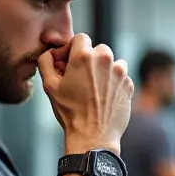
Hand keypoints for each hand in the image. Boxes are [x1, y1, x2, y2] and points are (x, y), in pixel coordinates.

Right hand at [38, 34, 133, 151]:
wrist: (93, 137)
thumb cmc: (70, 112)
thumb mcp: (49, 86)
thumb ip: (45, 62)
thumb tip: (50, 53)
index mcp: (84, 56)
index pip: (80, 38)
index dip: (72, 49)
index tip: (69, 63)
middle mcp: (105, 59)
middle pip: (97, 49)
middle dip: (89, 60)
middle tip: (80, 78)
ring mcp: (120, 72)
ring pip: (111, 62)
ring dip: (103, 70)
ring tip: (93, 88)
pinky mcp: (129, 85)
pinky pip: (121, 77)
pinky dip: (113, 83)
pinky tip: (104, 97)